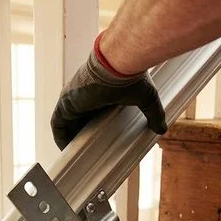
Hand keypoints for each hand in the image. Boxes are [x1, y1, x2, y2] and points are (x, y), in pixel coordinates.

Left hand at [50, 36, 166, 149]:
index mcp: (98, 91)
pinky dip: (60, 136)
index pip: (92, 113)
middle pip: (77, 120)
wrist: (119, 63)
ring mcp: (72, 98)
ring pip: (66, 123)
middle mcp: (83, 94)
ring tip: (75, 157)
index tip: (97, 142)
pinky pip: (57, 124)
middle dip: (79, 136)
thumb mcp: (146, 97)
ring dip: (68, 138)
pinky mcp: (66, 102)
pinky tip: (66, 149)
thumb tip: (163, 129)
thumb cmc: (131, 75)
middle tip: (86, 154)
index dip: (92, 127)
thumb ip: (153, 113)